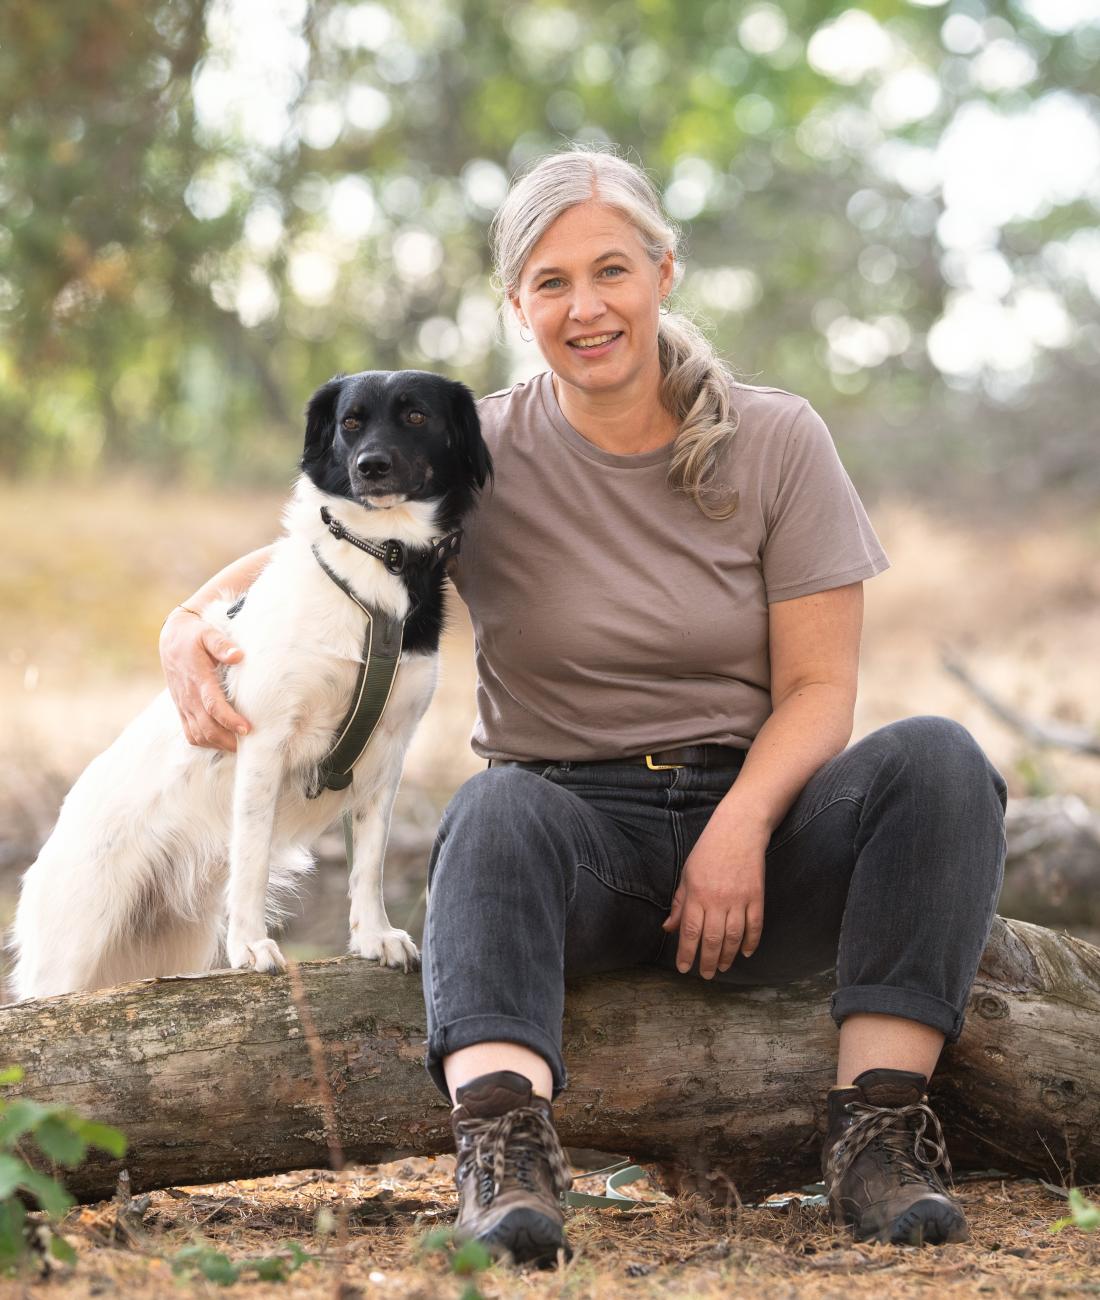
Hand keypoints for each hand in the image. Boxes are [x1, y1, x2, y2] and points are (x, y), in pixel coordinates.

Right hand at [159, 608, 250, 750]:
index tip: (246, 729)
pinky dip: (205, 742)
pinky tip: (221, 741)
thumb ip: (222, 645)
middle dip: (227, 740)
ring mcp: (184, 704)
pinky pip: (190, 733)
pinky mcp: (181, 708)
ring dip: (217, 743)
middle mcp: (189, 696)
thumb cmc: (194, 636)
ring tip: (239, 746)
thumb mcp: (208, 634)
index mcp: (198, 679)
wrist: (171, 639)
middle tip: (249, 744)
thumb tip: (238, 656)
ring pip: (198, 734)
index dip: (229, 720)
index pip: (213, 705)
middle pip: (206, 727)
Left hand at [661, 810, 765, 978]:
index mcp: (697, 894)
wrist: (738, 830)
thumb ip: (680, 903)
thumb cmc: (708, 851)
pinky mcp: (756, 896)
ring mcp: (739, 899)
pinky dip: (751, 942)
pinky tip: (746, 953)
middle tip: (705, 974)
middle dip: (707, 961)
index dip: (686, 953)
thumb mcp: (687, 874)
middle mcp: (717, 900)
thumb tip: (668, 928)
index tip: (684, 968)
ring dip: (728, 956)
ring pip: (734, 937)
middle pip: (712, 939)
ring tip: (722, 968)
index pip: (690, 932)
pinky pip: (755, 926)